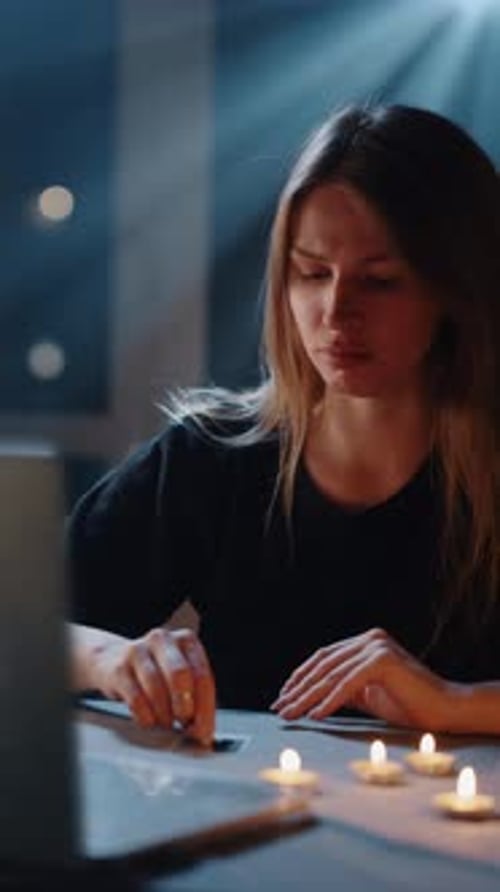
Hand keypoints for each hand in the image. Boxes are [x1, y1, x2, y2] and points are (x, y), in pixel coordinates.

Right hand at [91, 626, 214, 745]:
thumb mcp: (179, 675)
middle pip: (180, 676)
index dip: (205, 708)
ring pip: (156, 690)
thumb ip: (195, 696)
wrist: (112, 659)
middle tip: (184, 725)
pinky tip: (149, 721)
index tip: (203, 731)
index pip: (202, 675)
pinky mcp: (119, 668)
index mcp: (186, 640)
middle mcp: (163, 639)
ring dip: (164, 715)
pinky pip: (136, 700)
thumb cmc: (156, 671)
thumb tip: (203, 729)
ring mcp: (138, 651)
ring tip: (166, 723)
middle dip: (184, 707)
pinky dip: (146, 717)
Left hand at [271, 628, 453, 730]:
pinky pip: (348, 684)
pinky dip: (329, 701)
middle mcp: (369, 638)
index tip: (283, 697)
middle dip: (299, 689)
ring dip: (307, 698)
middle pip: (324, 666)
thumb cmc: (408, 705)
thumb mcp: (367, 695)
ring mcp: (376, 646)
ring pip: (332, 676)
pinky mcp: (382, 661)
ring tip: (291, 715)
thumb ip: (342, 689)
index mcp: (365, 642)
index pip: (323, 658)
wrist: (444, 710)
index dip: (300, 678)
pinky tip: (315, 716)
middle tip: (280, 708)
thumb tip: (310, 699)